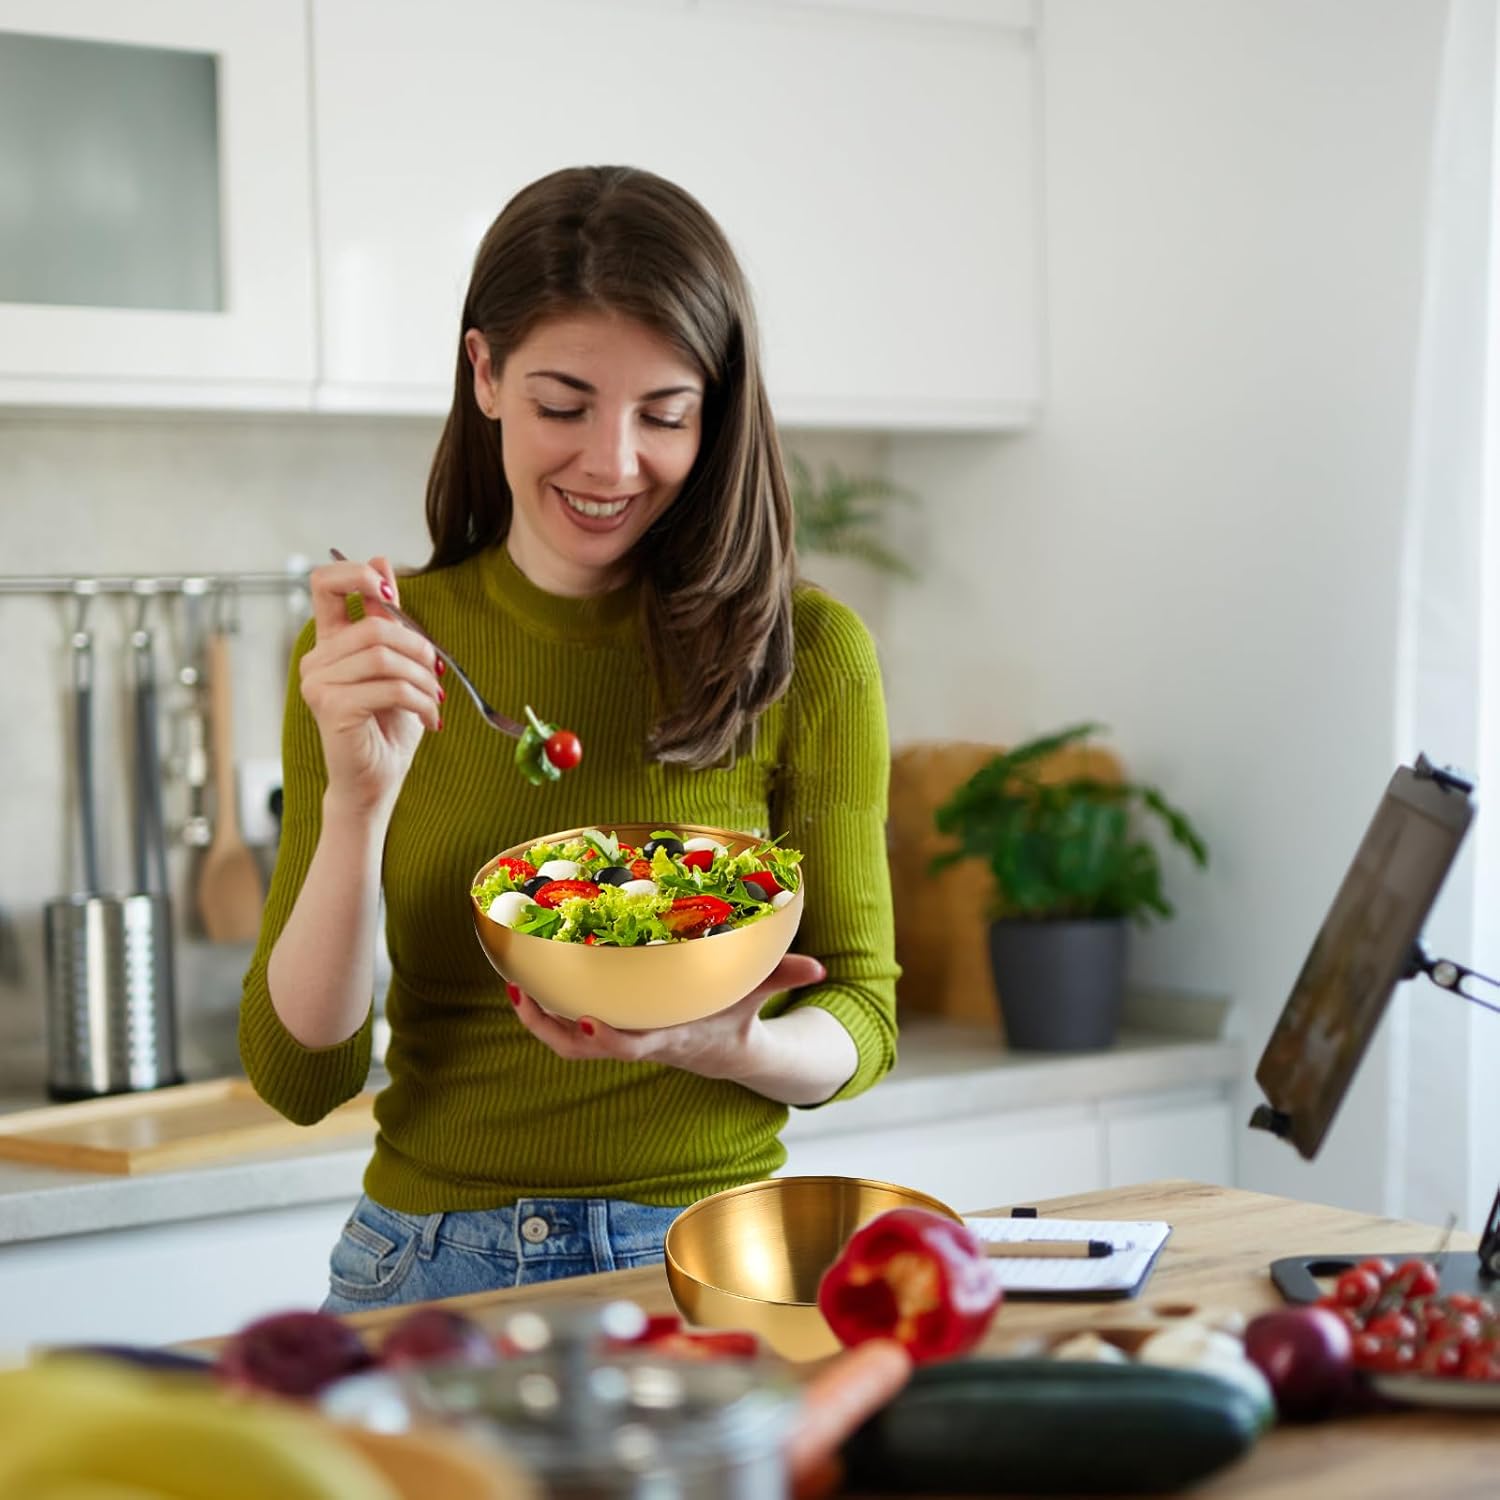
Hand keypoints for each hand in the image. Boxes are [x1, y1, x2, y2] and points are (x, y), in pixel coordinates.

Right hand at [299, 557, 443, 817]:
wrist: (378, 780)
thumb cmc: (388, 725)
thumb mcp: (397, 664)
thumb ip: (388, 618)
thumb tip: (382, 560)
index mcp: (330, 642)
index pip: (323, 583)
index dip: (356, 574)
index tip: (387, 589)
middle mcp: (315, 658)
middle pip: (375, 625)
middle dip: (419, 648)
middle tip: (438, 675)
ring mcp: (317, 682)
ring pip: (385, 656)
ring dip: (423, 678)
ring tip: (437, 700)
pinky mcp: (330, 706)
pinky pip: (389, 687)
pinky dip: (421, 701)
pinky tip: (432, 719)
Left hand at [506, 953, 828, 1080]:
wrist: (724, 1051)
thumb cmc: (736, 1017)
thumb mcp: (758, 997)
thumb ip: (783, 977)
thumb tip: (819, 966)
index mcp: (670, 1037)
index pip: (635, 1045)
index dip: (610, 1036)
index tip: (590, 1017)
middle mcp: (640, 1042)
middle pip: (589, 1046)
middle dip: (557, 1026)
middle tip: (530, 992)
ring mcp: (623, 1041)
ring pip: (570, 1045)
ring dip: (540, 1022)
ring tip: (518, 987)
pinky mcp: (611, 1034)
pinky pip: (569, 1035)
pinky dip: (545, 1018)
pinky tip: (526, 989)